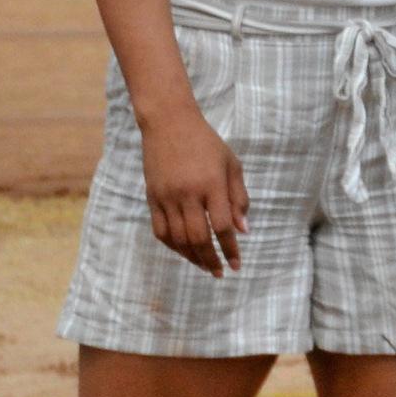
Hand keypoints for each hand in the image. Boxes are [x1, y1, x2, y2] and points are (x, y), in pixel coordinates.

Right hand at [140, 106, 249, 274]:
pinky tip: (184, 252)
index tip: (237, 264)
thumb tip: (242, 230)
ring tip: (205, 265)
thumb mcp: (231, 165)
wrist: (169, 124)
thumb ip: (238, 198)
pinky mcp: (152, 198)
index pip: (222, 226)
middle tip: (220, 272)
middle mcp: (188, 194)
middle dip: (211, 259)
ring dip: (192, 257)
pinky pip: (160, 231)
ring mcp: (167, 197)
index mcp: (211, 184)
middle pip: (199, 237)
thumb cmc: (207, 144)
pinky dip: (173, 246)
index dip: (230, 249)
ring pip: (178, 238)